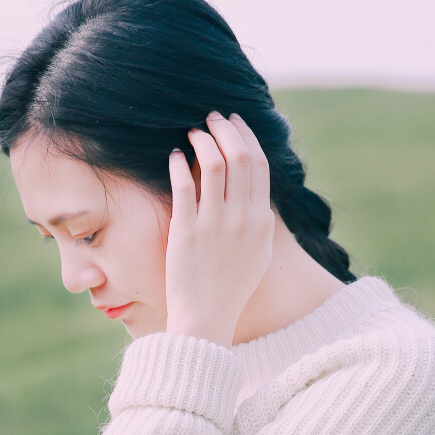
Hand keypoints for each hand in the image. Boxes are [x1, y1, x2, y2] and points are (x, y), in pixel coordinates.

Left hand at [165, 112, 274, 345]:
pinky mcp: (186, 231)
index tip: (234, 123)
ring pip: (212, 165)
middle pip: (238, 156)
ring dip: (202, 141)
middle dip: (225, 129)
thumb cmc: (231, 288)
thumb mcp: (258, 254)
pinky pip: (183, 187)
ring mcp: (214, 224)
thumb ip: (261, 222)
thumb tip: (258, 197)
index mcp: (261, 220)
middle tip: (211, 118)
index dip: (246, 136)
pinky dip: (178, 164)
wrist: (207, 316)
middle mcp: (241, 218)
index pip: (259, 164)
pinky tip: (173, 156)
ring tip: (192, 133)